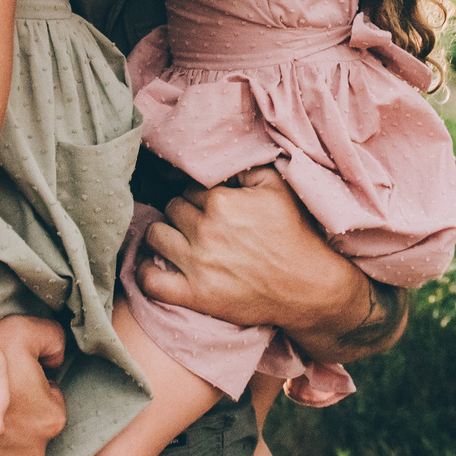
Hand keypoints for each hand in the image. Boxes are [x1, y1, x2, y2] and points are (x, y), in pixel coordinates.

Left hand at [140, 168, 380, 352]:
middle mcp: (204, 230)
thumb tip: (219, 160)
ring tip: (178, 239)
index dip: (200, 194)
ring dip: (164, 235)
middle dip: (183, 212)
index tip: (212, 205)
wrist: (308, 288)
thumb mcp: (278, 187)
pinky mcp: (194, 295)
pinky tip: (157, 265)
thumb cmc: (295, 235)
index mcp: (221, 201)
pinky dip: (147, 272)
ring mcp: (197, 265)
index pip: (190, 187)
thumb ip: (245, 167)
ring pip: (155, 235)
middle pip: (172, 208)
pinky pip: (150, 281)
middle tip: (200, 222)